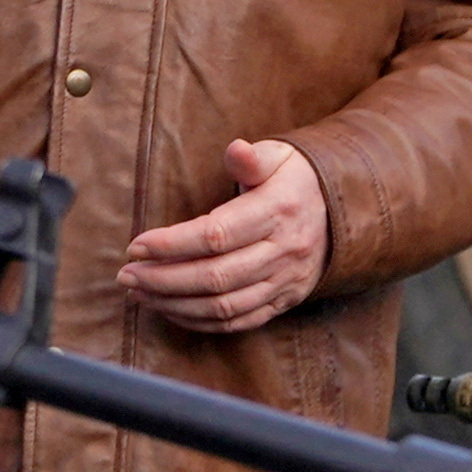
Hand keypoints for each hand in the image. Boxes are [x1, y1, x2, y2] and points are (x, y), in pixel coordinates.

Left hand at [119, 139, 328, 336]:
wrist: (343, 209)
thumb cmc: (296, 178)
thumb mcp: (279, 156)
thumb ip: (251, 157)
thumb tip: (235, 150)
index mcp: (277, 211)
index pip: (216, 235)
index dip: (171, 245)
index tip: (136, 246)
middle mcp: (283, 250)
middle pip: (215, 277)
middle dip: (163, 279)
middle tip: (127, 275)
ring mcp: (285, 281)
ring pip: (223, 305)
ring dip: (174, 304)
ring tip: (139, 294)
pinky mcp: (284, 300)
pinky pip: (239, 321)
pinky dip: (200, 321)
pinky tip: (171, 309)